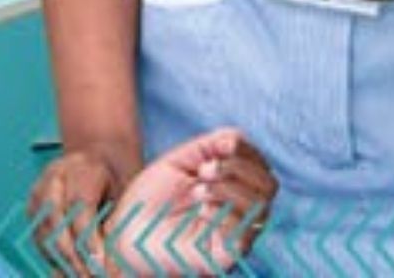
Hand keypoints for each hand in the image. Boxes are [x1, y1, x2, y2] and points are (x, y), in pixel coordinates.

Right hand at [30, 145, 131, 275]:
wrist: (96, 159)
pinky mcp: (32, 205)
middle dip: (72, 253)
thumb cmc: (116, 181)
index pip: (80, 205)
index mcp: (84, 167)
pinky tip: (68, 271)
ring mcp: (40, 189)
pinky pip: (38, 236)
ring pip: (43, 230)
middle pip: (56, 218)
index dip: (88, 237)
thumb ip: (118, 221)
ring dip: (60, 259)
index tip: (99, 263)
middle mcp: (56, 175)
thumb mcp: (125, 193)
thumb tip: (116, 261)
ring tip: (80, 276)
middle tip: (89, 275)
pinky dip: (52, 257)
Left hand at [109, 129, 276, 275]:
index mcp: (232, 188)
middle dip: (239, 168)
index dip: (247, 150)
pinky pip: (245, 231)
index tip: (222, 144)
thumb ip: (210, 145)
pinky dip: (225, 211)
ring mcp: (236, 234)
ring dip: (229, 188)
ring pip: (260, 205)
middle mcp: (239, 212)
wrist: (125, 232)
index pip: (261, 167)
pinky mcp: (228, 255)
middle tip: (204, 169)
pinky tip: (200, 208)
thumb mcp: (181, 161)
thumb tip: (235, 139)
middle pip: (268, 184)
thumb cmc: (150, 199)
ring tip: (197, 189)